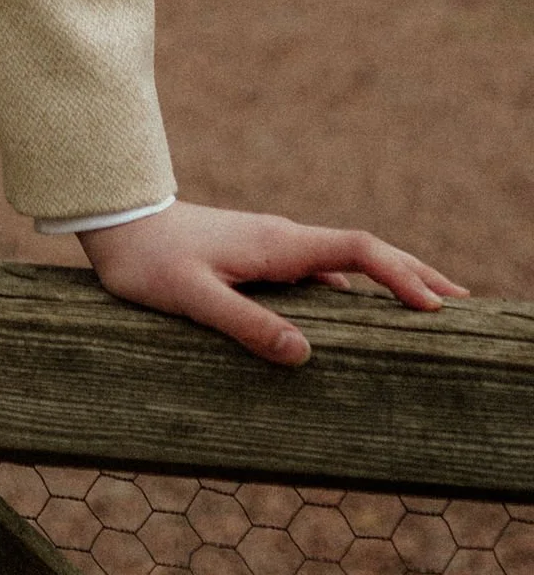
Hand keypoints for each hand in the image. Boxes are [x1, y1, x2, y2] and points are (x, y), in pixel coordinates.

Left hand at [79, 202, 466, 365]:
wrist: (115, 222)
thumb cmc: (147, 262)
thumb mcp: (193, 299)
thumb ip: (245, 324)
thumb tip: (305, 353)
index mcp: (277, 244)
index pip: (359, 250)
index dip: (401, 275)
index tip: (436, 306)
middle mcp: (282, 240)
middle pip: (365, 250)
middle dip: (413, 273)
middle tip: (460, 303)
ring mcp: (272, 248)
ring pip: (345, 262)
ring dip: (388, 280)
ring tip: (427, 309)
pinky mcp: (257, 259)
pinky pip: (320, 273)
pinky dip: (354, 289)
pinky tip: (361, 316)